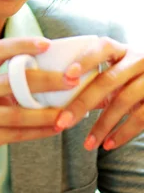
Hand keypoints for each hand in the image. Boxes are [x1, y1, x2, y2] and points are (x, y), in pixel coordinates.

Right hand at [0, 36, 79, 192]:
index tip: (47, 43)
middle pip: (11, 81)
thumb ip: (7, 80)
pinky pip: (15, 134)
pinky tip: (56, 128)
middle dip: (45, 79)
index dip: (21, 44)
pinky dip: (38, 131)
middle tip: (70, 79)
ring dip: (45, 113)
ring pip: (15, 113)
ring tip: (69, 112)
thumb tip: (51, 71)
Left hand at [54, 36, 143, 150]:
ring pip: (122, 102)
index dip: (85, 60)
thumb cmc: (128, 77)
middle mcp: (138, 60)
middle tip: (62, 122)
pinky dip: (122, 134)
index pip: (103, 47)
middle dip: (82, 103)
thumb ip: (94, 74)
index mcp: (121, 49)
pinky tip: (108, 145)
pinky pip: (139, 118)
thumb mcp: (116, 68)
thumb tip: (56, 89)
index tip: (67, 76)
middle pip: (107, 81)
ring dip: (102, 125)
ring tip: (87, 144)